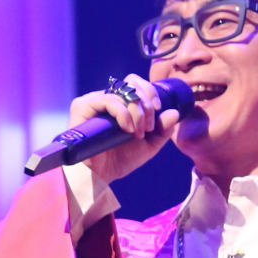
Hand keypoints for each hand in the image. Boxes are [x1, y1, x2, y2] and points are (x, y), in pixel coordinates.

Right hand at [67, 76, 182, 182]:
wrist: (101, 175)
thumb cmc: (121, 159)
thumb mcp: (148, 145)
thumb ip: (162, 129)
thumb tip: (174, 112)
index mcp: (121, 103)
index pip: (136, 83)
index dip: (150, 92)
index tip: (158, 110)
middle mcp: (107, 98)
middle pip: (131, 82)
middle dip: (146, 103)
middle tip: (148, 126)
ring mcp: (94, 100)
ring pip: (122, 92)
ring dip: (137, 112)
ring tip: (137, 133)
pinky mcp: (83, 106)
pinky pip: (108, 100)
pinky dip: (123, 114)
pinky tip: (127, 129)